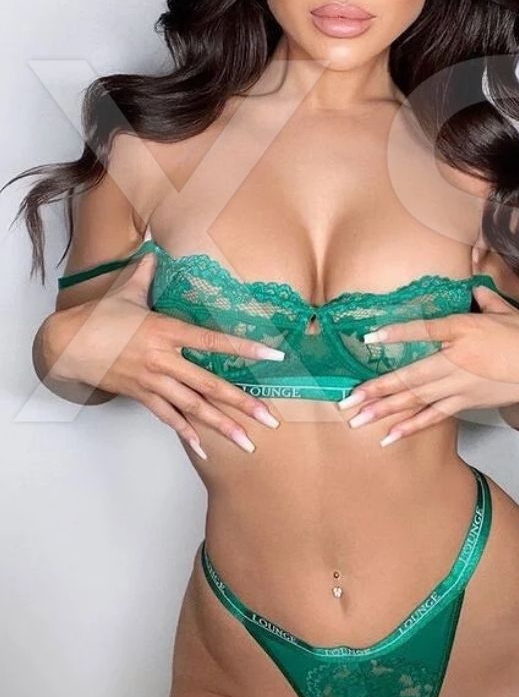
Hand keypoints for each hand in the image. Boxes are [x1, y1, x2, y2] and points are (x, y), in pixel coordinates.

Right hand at [47, 250, 282, 456]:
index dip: (245, 348)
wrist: (67, 344)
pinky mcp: (141, 395)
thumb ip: (148, 272)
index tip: (273, 356)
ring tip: (247, 443)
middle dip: (243, 403)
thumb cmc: (99, 317)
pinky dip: (187, 434)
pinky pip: (168, 418)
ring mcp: (153, 381)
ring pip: (194, 408)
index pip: (214, 341)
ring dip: (222, 426)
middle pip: (210, 384)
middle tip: (271, 418)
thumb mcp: (128, 291)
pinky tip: (205, 449)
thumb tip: (155, 247)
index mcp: (167, 331)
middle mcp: (164, 359)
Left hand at [337, 284, 518, 445]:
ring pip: (416, 399)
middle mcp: (458, 360)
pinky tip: (389, 436)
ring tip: (357, 420)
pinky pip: (433, 416)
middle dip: (376, 389)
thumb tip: (473, 289)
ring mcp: (460, 385)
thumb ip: (484, 299)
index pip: (425, 331)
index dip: (397, 334)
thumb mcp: (505, 311)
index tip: (371, 337)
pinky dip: (410, 426)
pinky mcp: (466, 402)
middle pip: (411, 375)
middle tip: (347, 399)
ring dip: (385, 411)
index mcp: (465, 329)